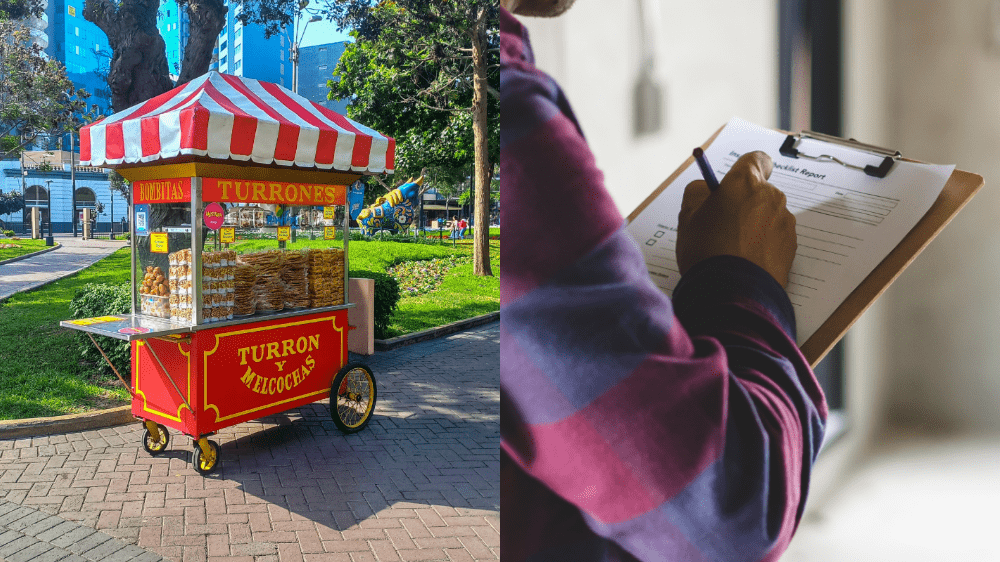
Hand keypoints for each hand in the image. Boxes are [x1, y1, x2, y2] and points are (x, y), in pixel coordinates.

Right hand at [676, 151, 796, 286]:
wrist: (732, 292)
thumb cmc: (707, 251)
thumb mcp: (687, 217)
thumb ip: (697, 192)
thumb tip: (705, 187)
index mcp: (744, 182)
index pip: (756, 159)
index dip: (745, 169)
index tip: (734, 184)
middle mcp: (770, 196)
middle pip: (760, 191)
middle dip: (745, 202)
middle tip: (724, 224)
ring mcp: (784, 222)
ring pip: (768, 215)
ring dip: (755, 225)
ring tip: (733, 249)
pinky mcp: (792, 246)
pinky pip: (776, 238)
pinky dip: (764, 245)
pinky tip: (746, 261)